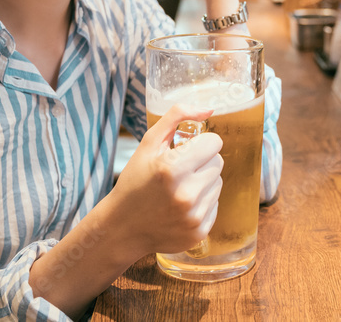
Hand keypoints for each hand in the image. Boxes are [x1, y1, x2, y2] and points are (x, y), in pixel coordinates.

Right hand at [109, 104, 223, 256]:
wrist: (122, 228)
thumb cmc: (134, 182)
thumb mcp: (149, 143)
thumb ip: (177, 116)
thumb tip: (208, 109)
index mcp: (172, 168)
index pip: (214, 142)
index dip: (200, 143)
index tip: (187, 149)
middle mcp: (186, 194)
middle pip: (218, 162)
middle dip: (202, 162)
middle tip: (180, 170)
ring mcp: (194, 216)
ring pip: (218, 183)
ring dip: (203, 181)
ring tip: (179, 188)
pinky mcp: (199, 232)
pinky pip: (215, 204)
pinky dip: (202, 202)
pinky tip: (181, 206)